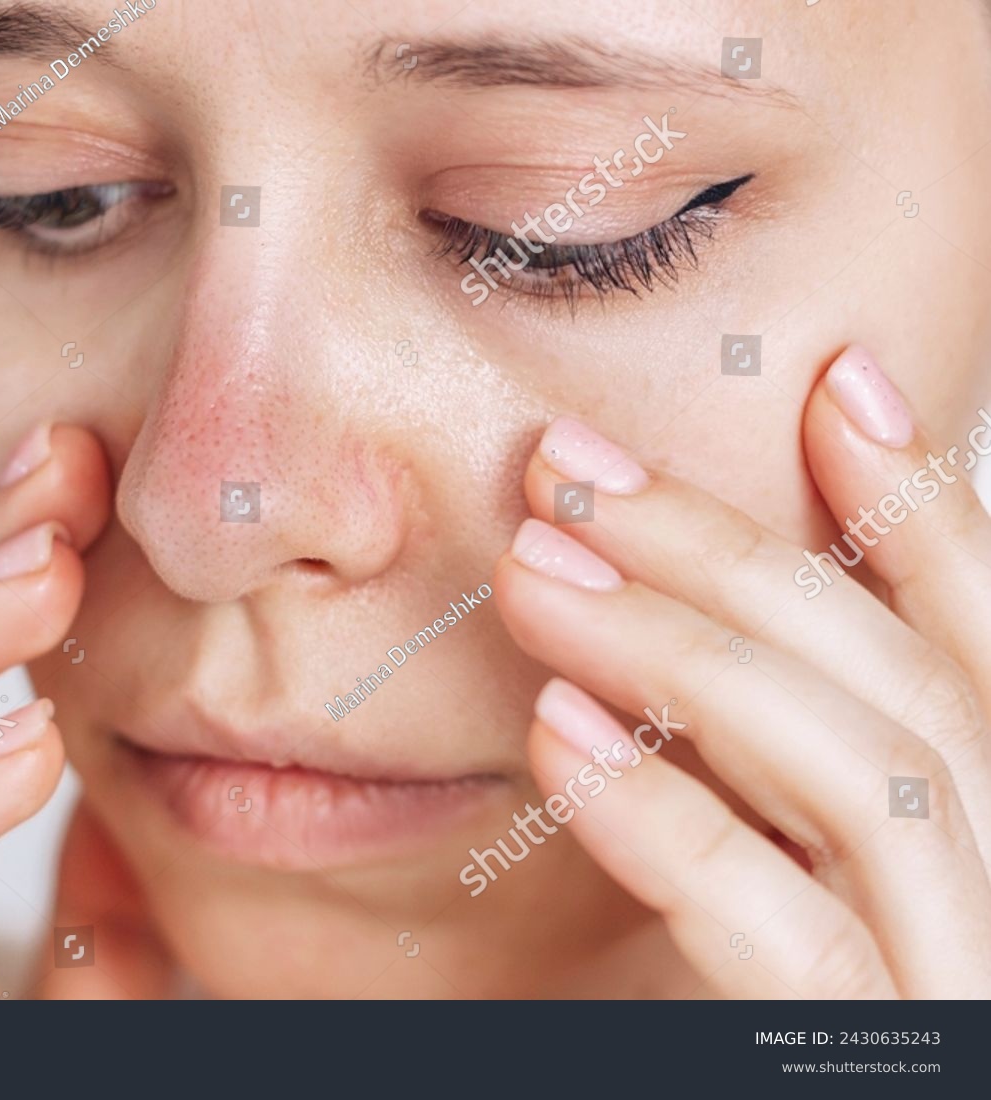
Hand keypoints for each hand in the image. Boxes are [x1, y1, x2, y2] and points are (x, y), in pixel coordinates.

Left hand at [493, 344, 990, 997]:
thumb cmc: (772, 1041)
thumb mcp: (786, 889)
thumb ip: (774, 777)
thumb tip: (676, 638)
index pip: (990, 661)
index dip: (928, 519)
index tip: (834, 387)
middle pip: (903, 693)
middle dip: (737, 561)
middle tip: (571, 472)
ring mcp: (958, 998)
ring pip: (863, 784)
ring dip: (687, 653)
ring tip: (537, 568)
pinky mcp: (878, 1074)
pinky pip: (783, 941)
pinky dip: (674, 820)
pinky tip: (560, 734)